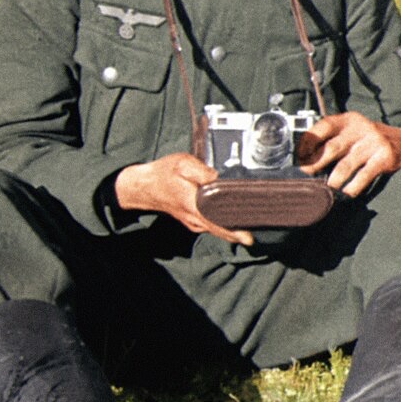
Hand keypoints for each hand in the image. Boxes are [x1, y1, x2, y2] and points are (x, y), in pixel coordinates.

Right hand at [114, 153, 252, 245]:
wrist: (143, 187)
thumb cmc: (162, 174)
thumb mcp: (181, 164)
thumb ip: (202, 171)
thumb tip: (219, 178)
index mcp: (193, 205)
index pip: (216, 223)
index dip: (233, 231)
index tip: (248, 237)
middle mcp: (194, 218)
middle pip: (220, 230)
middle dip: (239, 232)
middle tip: (257, 232)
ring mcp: (193, 221)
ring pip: (216, 229)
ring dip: (232, 230)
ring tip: (251, 227)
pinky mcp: (192, 220)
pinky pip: (211, 225)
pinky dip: (223, 225)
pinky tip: (235, 221)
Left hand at [296, 112, 400, 197]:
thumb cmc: (372, 140)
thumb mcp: (355, 131)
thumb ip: (335, 138)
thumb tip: (306, 158)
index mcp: (350, 120)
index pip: (324, 126)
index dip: (309, 141)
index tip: (300, 157)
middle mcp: (362, 128)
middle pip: (332, 147)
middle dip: (315, 164)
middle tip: (306, 176)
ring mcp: (374, 142)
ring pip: (346, 165)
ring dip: (333, 180)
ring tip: (326, 190)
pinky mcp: (385, 157)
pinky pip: (363, 176)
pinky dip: (352, 187)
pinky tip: (346, 193)